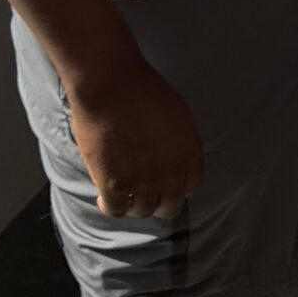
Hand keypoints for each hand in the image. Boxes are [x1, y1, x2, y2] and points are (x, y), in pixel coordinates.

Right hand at [64, 54, 204, 220]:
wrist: (111, 86)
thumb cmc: (143, 91)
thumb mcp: (178, 116)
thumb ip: (180, 143)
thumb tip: (174, 158)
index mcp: (190, 155)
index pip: (192, 187)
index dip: (177, 186)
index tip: (167, 184)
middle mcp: (171, 174)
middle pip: (170, 206)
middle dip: (159, 201)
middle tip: (145, 194)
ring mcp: (143, 182)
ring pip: (143, 211)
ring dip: (134, 205)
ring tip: (125, 195)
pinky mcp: (114, 185)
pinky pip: (116, 210)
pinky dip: (111, 207)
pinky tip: (105, 198)